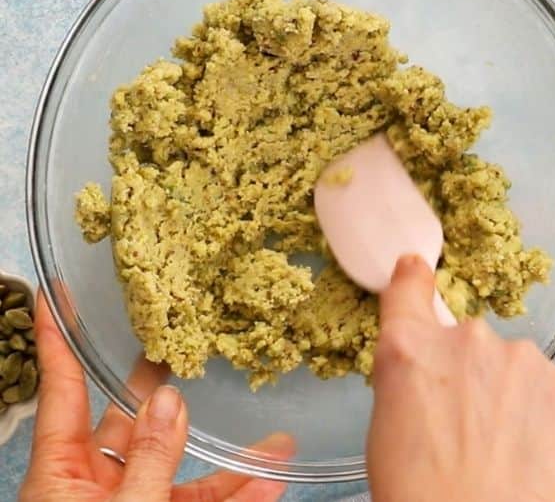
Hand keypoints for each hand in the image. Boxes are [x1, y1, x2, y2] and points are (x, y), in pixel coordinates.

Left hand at [21, 294, 294, 501]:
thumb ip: (149, 459)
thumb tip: (169, 401)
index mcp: (60, 475)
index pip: (62, 392)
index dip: (59, 342)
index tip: (54, 297)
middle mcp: (93, 487)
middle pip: (130, 423)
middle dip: (164, 389)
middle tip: (183, 342)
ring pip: (182, 469)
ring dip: (225, 459)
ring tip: (275, 442)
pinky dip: (237, 494)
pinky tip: (271, 482)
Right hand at [367, 256, 554, 501]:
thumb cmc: (425, 497)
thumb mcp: (388, 436)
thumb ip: (412, 386)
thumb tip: (432, 383)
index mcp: (412, 352)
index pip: (408, 294)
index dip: (414, 282)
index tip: (418, 270)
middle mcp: (472, 341)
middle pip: (475, 350)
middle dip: (476, 382)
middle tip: (471, 436)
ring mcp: (529, 362)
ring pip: (522, 376)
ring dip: (517, 404)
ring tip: (507, 458)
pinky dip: (551, 426)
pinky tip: (537, 463)